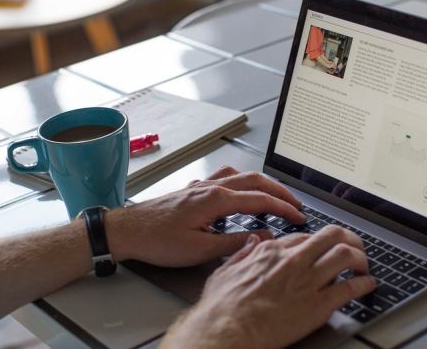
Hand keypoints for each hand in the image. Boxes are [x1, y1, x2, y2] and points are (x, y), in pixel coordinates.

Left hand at [105, 166, 305, 266]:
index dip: (284, 208)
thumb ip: (235, 242)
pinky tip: (240, 194)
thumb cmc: (157, 241)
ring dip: (261, 184)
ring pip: (240, 176)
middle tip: (296, 205)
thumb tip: (263, 237)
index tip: (300, 217)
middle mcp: (210, 187)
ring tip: (275, 197)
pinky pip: (224, 178)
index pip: (261, 199)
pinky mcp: (192, 191)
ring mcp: (200, 186)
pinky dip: (241, 183)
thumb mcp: (200, 250)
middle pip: (255, 181)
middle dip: (280, 192)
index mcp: (216, 200)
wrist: (127, 231)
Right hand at [163, 226, 376, 348]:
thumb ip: (241, 254)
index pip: (304, 236)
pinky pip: (350, 288)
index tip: (322, 248)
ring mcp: (307, 281)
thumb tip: (252, 243)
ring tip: (364, 266)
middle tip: (354, 247)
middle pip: (331, 235)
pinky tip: (367, 286)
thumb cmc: (222, 308)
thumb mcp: (224, 271)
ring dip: (360, 258)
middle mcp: (293, 261)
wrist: (228, 331)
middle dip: (348, 238)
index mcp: (270, 252)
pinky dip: (364, 285)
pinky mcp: (318, 305)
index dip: (318, 242)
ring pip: (345, 255)